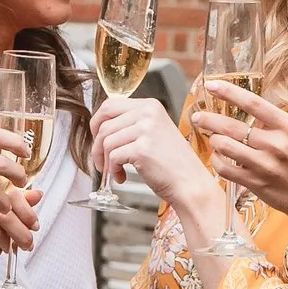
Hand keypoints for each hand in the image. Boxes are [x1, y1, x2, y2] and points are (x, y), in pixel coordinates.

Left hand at [89, 93, 213, 223]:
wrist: (190, 183)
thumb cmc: (172, 163)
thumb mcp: (154, 132)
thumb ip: (132, 124)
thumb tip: (101, 126)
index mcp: (150, 105)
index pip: (109, 105)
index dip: (97, 123)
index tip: (98, 139)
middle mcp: (148, 113)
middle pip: (104, 123)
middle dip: (96, 144)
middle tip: (100, 159)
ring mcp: (146, 130)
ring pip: (106, 142)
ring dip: (105, 161)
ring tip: (115, 172)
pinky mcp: (142, 149)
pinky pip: (113, 157)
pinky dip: (113, 170)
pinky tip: (121, 177)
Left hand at [194, 82, 287, 218]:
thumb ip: (277, 119)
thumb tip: (250, 108)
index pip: (254, 103)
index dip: (229, 92)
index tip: (212, 85)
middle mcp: (277, 144)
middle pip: (233, 126)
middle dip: (210, 119)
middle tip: (198, 116)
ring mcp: (265, 165)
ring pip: (225, 146)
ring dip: (214, 140)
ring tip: (213, 137)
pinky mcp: (256, 183)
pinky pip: (225, 169)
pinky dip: (216, 160)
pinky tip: (218, 156)